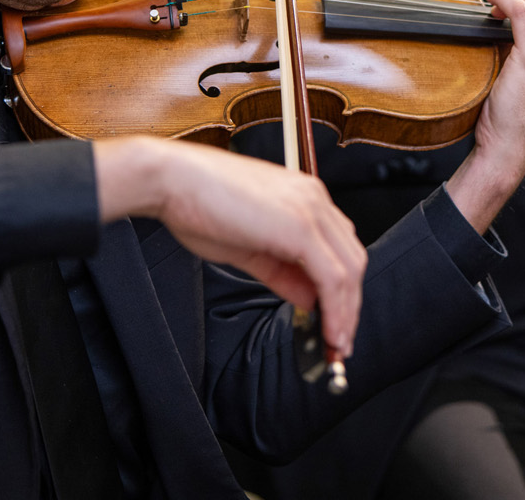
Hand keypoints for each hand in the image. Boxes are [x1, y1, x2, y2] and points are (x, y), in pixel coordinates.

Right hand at [93, 137, 366, 357]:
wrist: (172, 179)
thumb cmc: (199, 204)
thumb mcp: (247, 248)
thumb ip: (283, 273)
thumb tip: (308, 297)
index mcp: (304, 197)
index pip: (340, 248)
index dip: (343, 289)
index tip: (335, 321)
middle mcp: (314, 198)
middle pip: (352, 260)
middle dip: (349, 306)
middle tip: (338, 341)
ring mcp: (310, 210)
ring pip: (349, 270)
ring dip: (346, 313)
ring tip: (335, 345)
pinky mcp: (300, 227)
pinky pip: (332, 277)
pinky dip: (336, 309)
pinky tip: (328, 332)